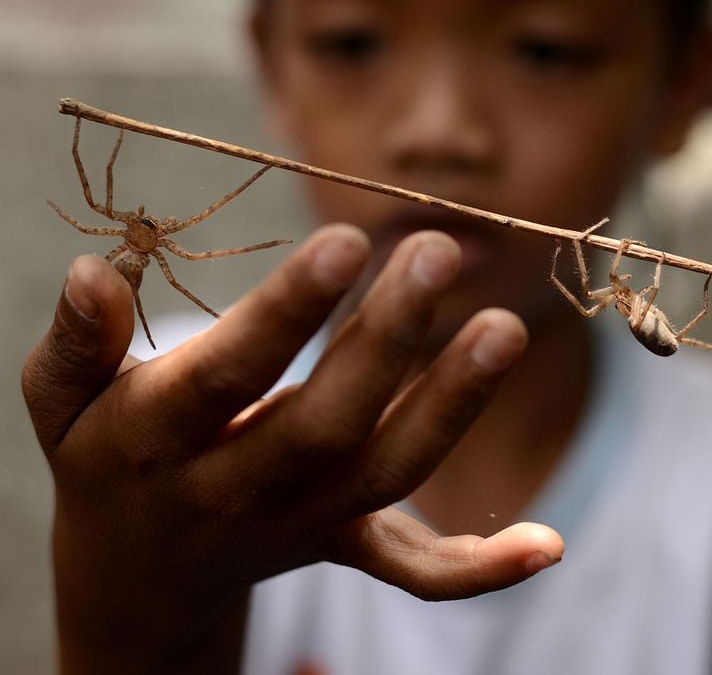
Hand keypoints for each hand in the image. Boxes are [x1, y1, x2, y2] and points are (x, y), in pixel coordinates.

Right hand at [22, 224, 562, 673]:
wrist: (142, 574)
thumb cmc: (107, 457)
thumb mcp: (61, 403)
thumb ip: (75, 343)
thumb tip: (94, 271)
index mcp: (160, 445)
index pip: (227, 377)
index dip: (286, 314)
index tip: (348, 240)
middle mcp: (240, 494)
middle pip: (326, 425)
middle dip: (386, 341)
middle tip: (439, 252)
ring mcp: (302, 526)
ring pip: (386, 475)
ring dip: (451, 408)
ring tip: (504, 328)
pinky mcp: (345, 544)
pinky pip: (414, 571)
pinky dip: (480, 568)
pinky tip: (547, 545)